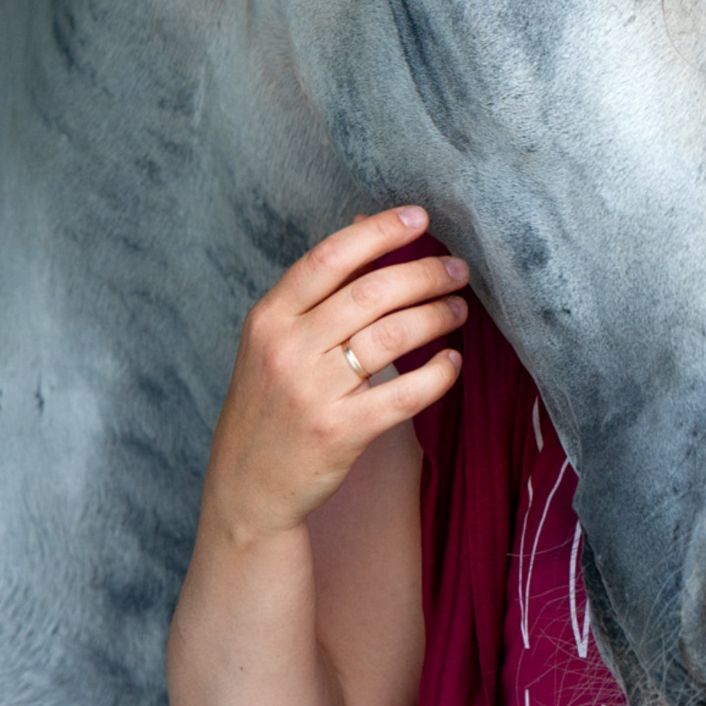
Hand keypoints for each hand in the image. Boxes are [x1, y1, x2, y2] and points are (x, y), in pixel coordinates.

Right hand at [199, 207, 468, 546]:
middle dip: (425, 274)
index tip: (421, 218)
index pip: (330, 257)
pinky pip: (404, 393)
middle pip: (372, 292)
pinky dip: (437, 374)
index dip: (379, 231)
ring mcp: (313, 392)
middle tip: (457, 270)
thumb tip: (368, 225)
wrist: (247, 487)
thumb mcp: (274, 341)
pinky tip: (451, 362)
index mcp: (269, 318)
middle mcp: (287, 349)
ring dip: (436, 316)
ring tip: (458, 309)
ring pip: (393, 336)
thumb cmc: (269, 404)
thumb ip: (318, 290)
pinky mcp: (341, 432)